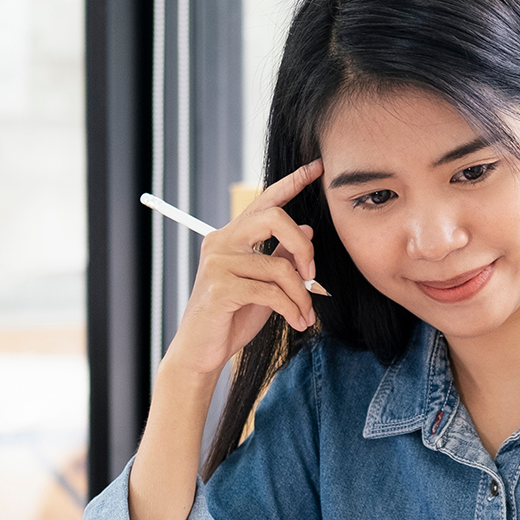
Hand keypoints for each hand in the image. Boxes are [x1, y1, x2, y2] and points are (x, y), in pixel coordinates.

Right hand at [162, 159, 329, 378]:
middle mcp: (221, 242)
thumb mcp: (265, 283)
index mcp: (231, 236)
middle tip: (314, 276)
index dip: (292, 182)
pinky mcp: (220, 287)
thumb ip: (281, 255)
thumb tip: (307, 229)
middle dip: (304, 247)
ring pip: (279, 266)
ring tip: (307, 315)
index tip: (316, 167)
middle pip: (274, 218)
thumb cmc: (233, 316)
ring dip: (302, 295)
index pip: (265, 201)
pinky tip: (298, 322)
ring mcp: (218, 263)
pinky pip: (271, 292)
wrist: (202, 351)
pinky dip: (291, 309)